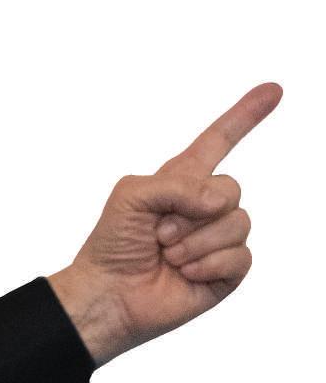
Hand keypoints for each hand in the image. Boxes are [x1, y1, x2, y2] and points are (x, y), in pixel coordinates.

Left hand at [52, 82, 281, 364]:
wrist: (108, 292)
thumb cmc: (113, 243)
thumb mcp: (131, 194)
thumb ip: (176, 183)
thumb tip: (219, 203)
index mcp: (182, 179)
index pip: (220, 140)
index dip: (246, 115)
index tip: (273, 90)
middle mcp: (205, 206)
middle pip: (232, 188)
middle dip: (192, 211)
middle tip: (159, 232)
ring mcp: (218, 238)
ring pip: (238, 222)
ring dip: (196, 241)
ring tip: (168, 254)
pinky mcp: (227, 271)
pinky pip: (241, 257)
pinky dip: (208, 264)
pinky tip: (184, 272)